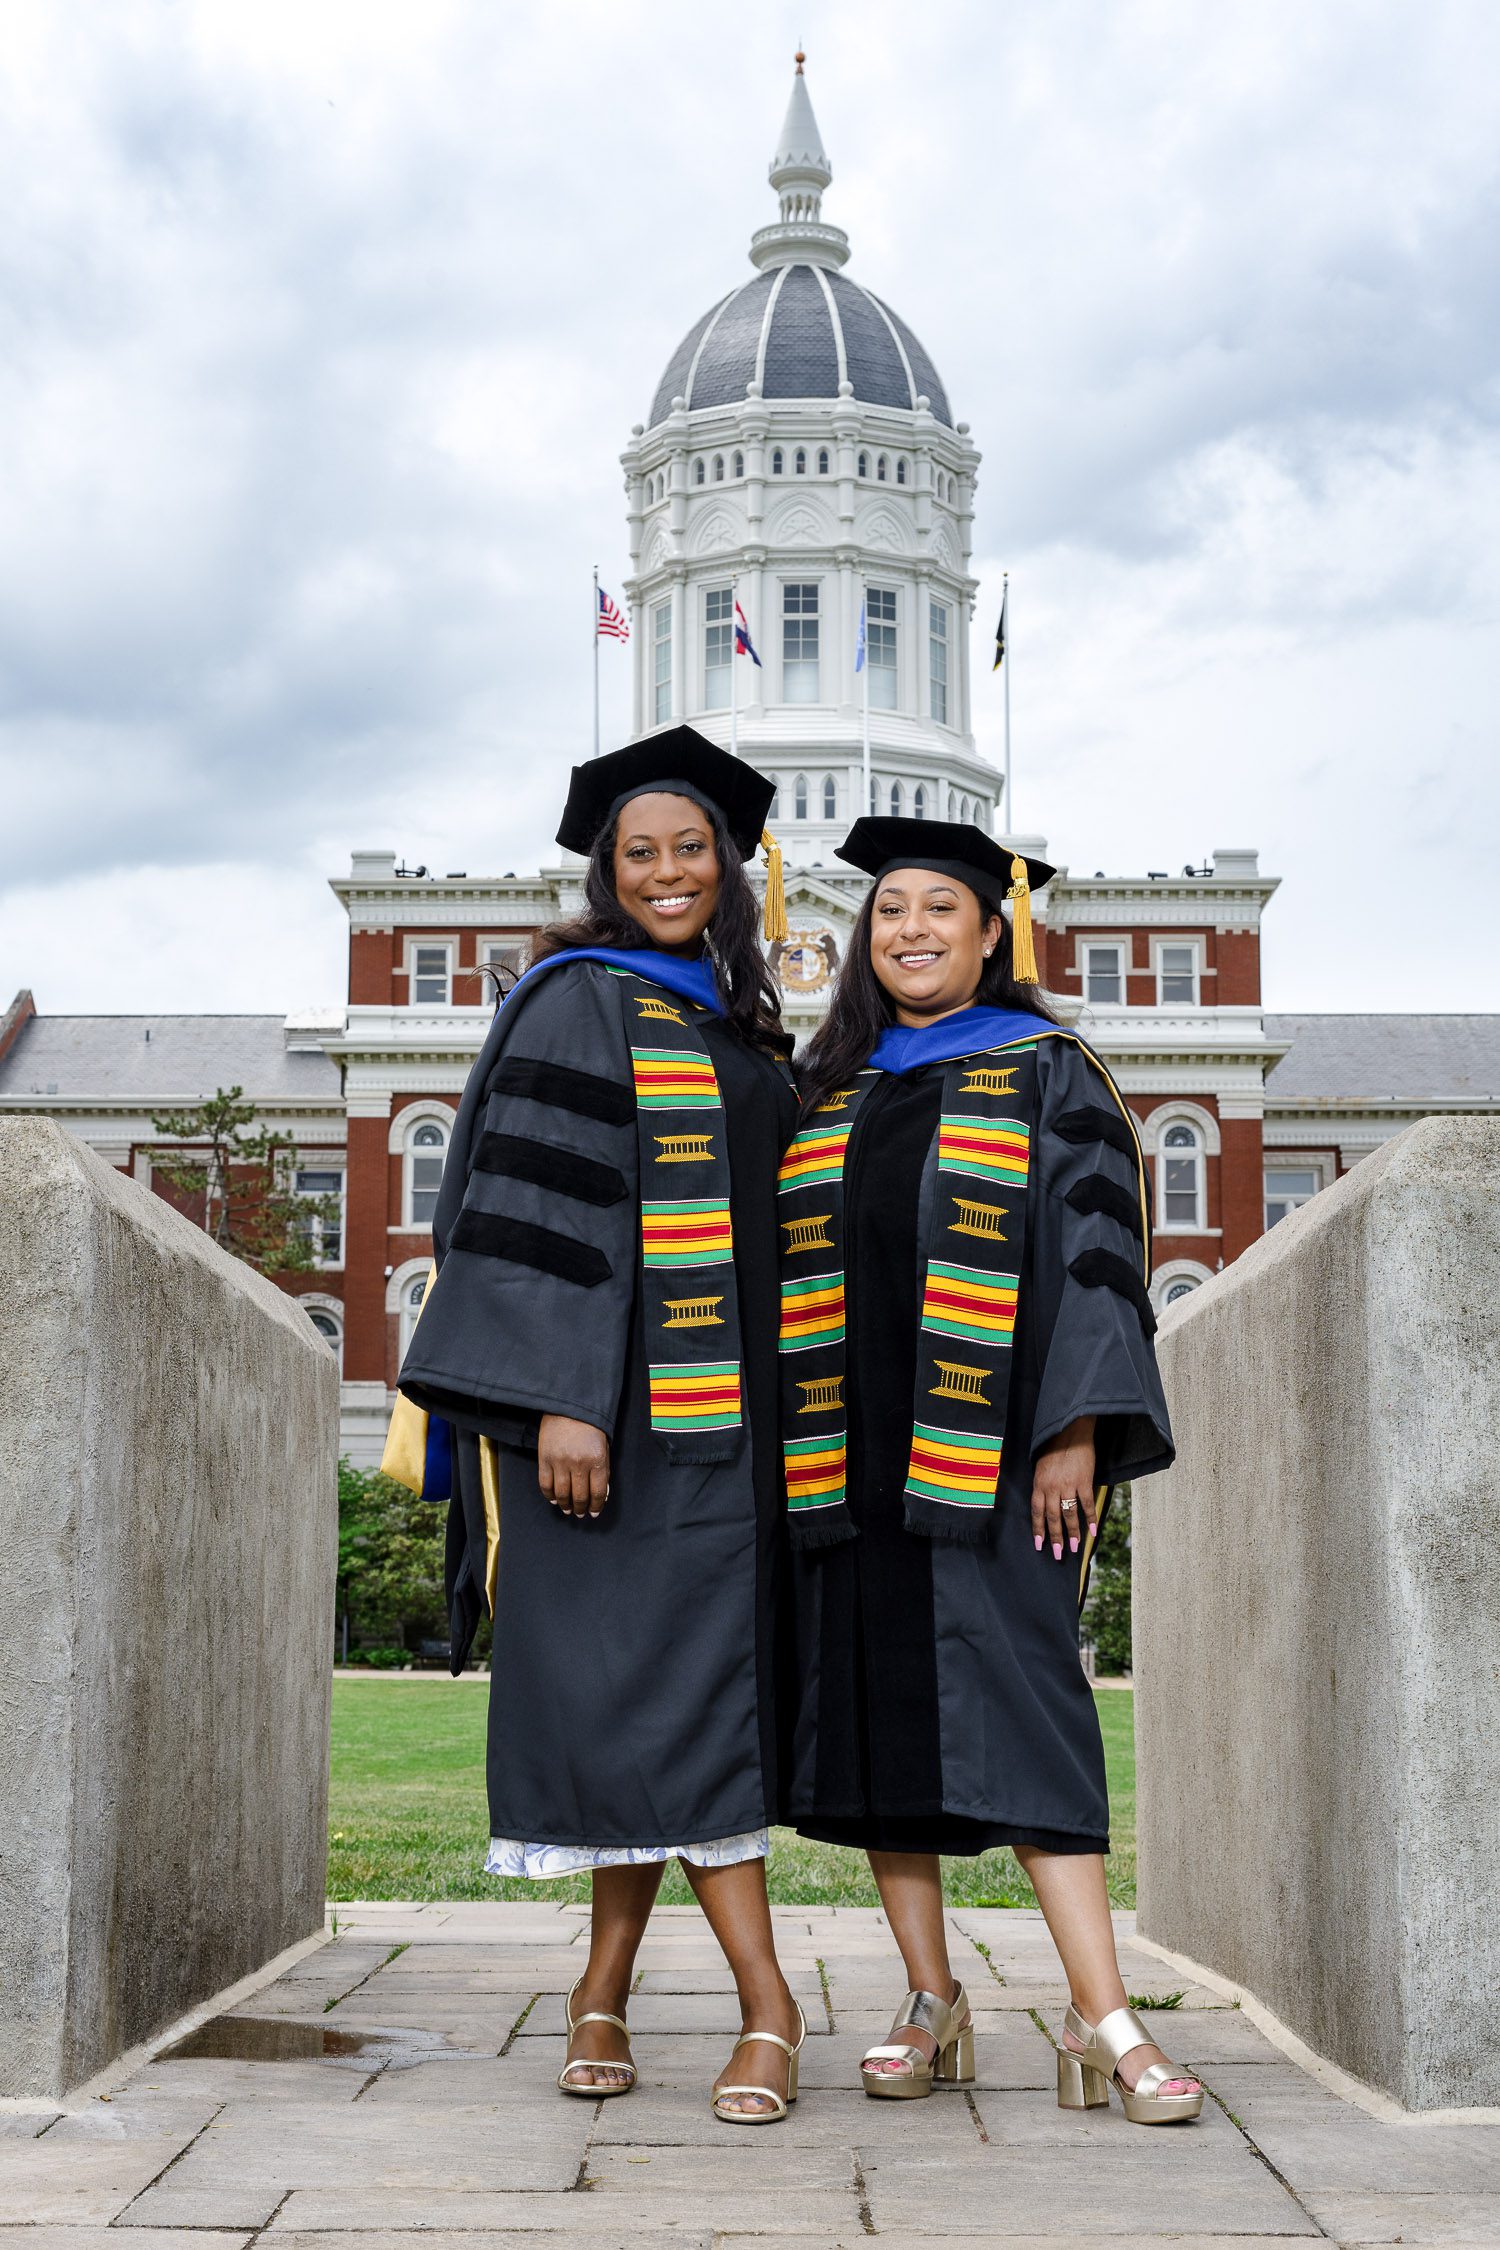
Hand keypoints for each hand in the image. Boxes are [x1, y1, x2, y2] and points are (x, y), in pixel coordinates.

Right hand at [537, 1414, 609, 1518]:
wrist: (569, 1406)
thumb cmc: (590, 1427)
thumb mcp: (604, 1447)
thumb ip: (603, 1470)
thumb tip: (601, 1494)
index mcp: (597, 1460)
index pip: (598, 1492)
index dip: (597, 1506)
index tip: (594, 1512)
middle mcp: (579, 1463)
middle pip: (580, 1496)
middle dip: (581, 1508)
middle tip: (580, 1514)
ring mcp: (560, 1462)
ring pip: (562, 1494)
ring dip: (565, 1505)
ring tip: (567, 1509)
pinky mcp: (545, 1459)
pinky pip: (545, 1484)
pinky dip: (549, 1496)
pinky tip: (554, 1500)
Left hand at [1031, 1415, 1096, 1560]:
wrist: (1071, 1431)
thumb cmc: (1054, 1447)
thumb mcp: (1041, 1466)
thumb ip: (1042, 1485)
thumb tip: (1044, 1503)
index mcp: (1039, 1483)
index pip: (1036, 1512)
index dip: (1038, 1530)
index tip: (1039, 1545)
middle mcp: (1052, 1487)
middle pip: (1052, 1517)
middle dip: (1055, 1537)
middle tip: (1057, 1554)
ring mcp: (1068, 1485)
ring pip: (1069, 1514)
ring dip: (1072, 1533)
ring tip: (1074, 1548)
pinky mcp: (1084, 1481)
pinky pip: (1087, 1504)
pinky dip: (1090, 1519)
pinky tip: (1092, 1531)